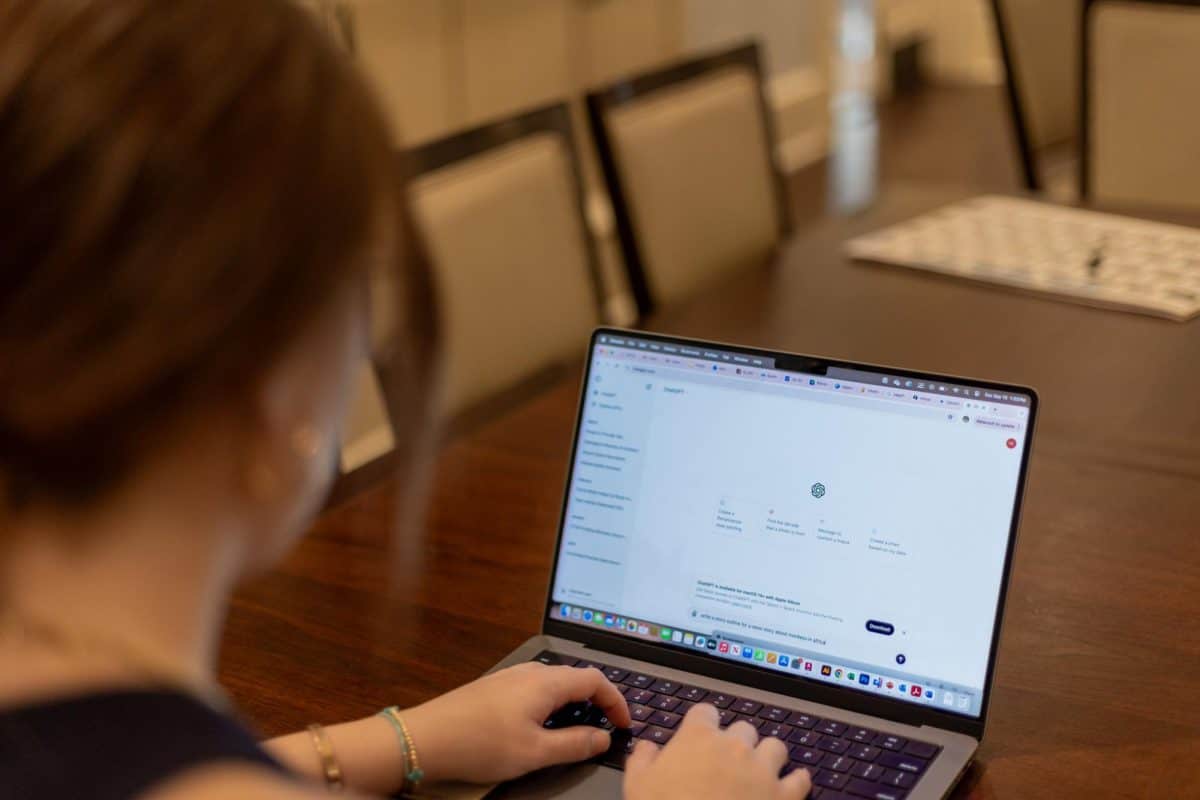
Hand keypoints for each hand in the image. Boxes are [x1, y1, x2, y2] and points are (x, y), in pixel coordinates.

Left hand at [400, 662, 631, 783]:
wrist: (426, 738)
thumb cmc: (479, 743)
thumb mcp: (535, 752)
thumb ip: (575, 745)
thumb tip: (603, 739)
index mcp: (546, 682)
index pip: (596, 679)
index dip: (617, 700)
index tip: (625, 723)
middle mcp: (530, 671)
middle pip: (577, 676)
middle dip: (599, 699)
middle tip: (609, 726)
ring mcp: (511, 676)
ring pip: (556, 682)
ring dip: (575, 701)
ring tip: (580, 728)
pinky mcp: (496, 687)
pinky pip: (536, 687)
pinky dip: (553, 703)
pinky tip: (544, 725)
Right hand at [624, 704, 810, 799]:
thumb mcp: (637, 785)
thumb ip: (642, 759)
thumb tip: (646, 747)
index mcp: (698, 737)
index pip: (705, 712)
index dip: (703, 724)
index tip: (700, 737)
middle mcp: (734, 745)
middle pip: (743, 728)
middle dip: (737, 742)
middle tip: (728, 762)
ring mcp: (762, 769)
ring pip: (775, 747)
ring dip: (768, 756)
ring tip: (760, 771)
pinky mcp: (784, 796)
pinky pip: (800, 780)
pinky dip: (797, 782)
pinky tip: (791, 786)